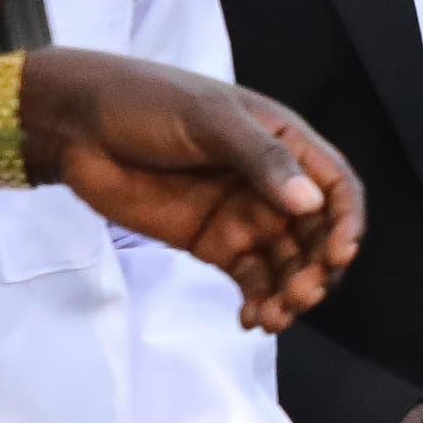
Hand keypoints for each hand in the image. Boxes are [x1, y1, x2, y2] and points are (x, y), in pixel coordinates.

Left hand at [15, 52, 363, 330]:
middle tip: (299, 295)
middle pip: (317, 236)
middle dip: (317, 270)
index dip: (346, 222)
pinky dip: (259, 302)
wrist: (76, 126)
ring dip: (290, 294)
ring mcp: (244, 217)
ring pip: (287, 265)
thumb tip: (310, 205)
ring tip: (273, 317)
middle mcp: (272, 184)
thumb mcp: (208, 120)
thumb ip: (261, 159)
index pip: (336, 189)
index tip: (339, 255)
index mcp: (284, 143)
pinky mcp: (214, 245)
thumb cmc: (146, 103)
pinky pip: (251, 281)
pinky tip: (253, 319)